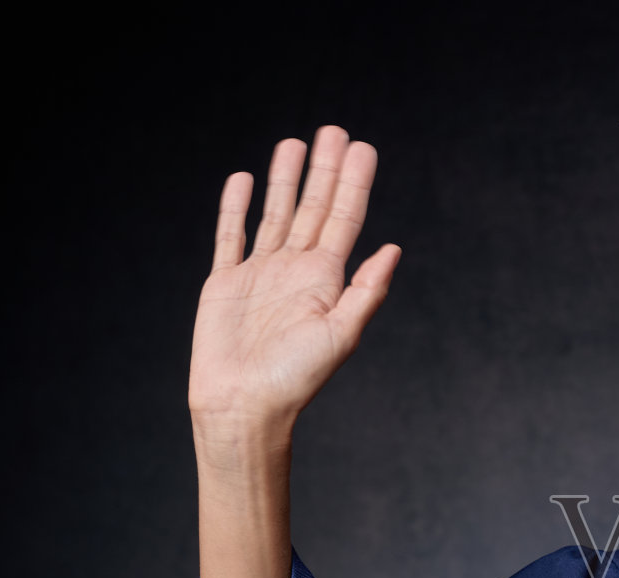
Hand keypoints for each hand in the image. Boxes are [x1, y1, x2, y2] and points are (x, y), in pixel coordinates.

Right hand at [187, 125, 400, 441]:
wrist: (244, 406)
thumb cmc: (295, 379)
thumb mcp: (341, 334)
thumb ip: (366, 290)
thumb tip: (393, 248)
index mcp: (326, 281)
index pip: (344, 219)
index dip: (354, 183)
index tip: (363, 148)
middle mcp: (295, 272)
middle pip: (313, 208)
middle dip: (324, 170)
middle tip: (333, 130)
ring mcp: (260, 274)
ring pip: (274, 214)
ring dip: (284, 180)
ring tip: (293, 144)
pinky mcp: (225, 283)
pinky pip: (230, 236)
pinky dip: (235, 208)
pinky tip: (242, 179)